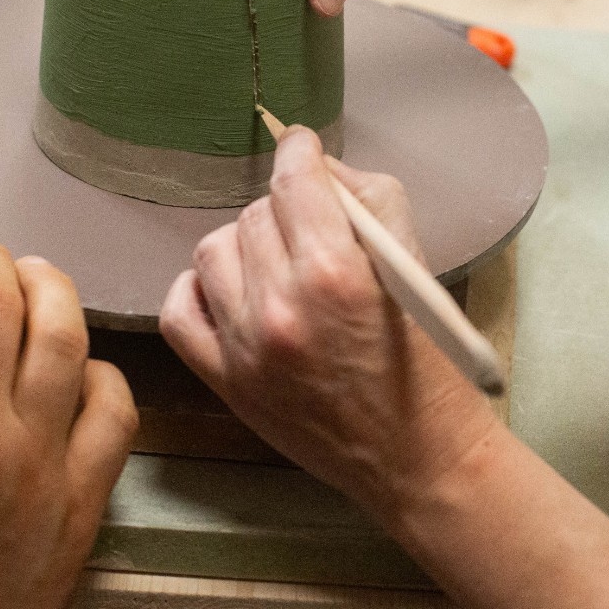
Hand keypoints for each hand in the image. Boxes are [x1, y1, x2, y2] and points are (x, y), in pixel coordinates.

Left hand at [159, 127, 496, 519]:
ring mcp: (245, 346)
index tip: (304, 149)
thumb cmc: (429, 362)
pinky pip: (179, 312)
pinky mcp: (226, 381)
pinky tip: (231, 292)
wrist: (418, 459)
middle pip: (257, 214)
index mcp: (334, 271)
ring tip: (277, 266)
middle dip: (287, 212)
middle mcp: (281, 305)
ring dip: (246, 247)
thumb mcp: (416, 265)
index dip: (300, 152)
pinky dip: (199, 290)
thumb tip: (319, 168)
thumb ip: (369, 201)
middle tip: (313, 232)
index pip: (294, 179)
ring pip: (214, 251)